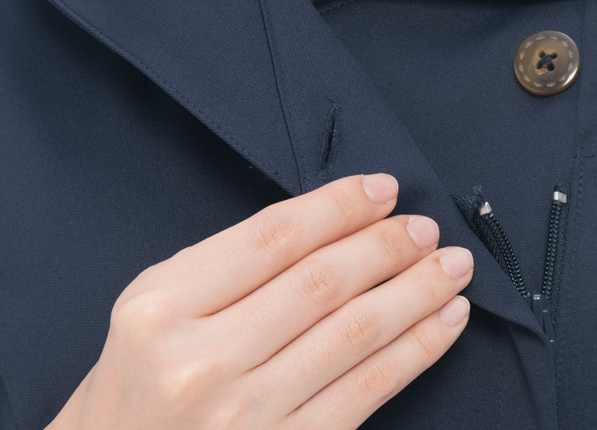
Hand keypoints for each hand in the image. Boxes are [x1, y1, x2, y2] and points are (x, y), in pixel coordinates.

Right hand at [45, 173, 472, 429]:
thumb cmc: (142, 374)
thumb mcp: (161, 299)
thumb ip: (235, 259)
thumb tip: (338, 220)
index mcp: (164, 305)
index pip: (274, 238)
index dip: (339, 207)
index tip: (385, 188)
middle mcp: (203, 360)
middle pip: (321, 283)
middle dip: (386, 246)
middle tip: (425, 227)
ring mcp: (246, 416)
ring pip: (355, 334)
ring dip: (417, 292)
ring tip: (453, 266)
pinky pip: (368, 391)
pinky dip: (417, 349)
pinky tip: (447, 320)